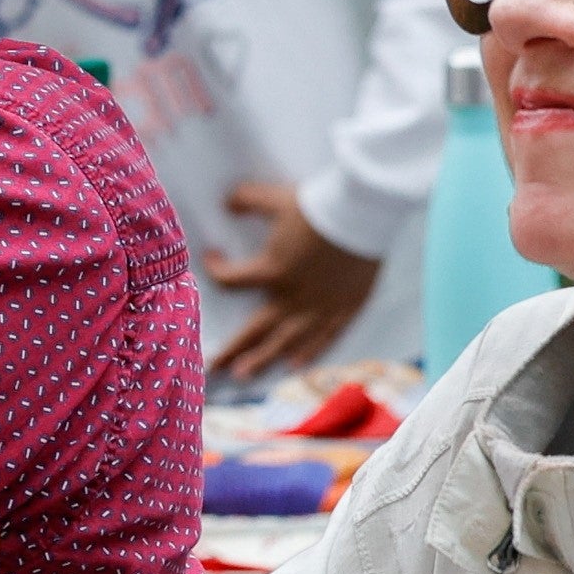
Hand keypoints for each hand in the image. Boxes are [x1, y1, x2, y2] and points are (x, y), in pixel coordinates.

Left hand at [200, 177, 379, 383]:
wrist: (363, 215)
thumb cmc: (318, 207)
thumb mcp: (274, 198)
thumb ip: (247, 200)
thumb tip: (227, 202)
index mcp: (271, 271)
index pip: (230, 280)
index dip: (215, 269)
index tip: (210, 257)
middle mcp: (292, 297)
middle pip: (255, 329)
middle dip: (233, 349)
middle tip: (213, 368)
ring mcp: (319, 307)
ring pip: (286, 342)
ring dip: (263, 359)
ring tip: (244, 375)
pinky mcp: (345, 308)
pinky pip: (324, 337)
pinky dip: (308, 352)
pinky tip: (295, 365)